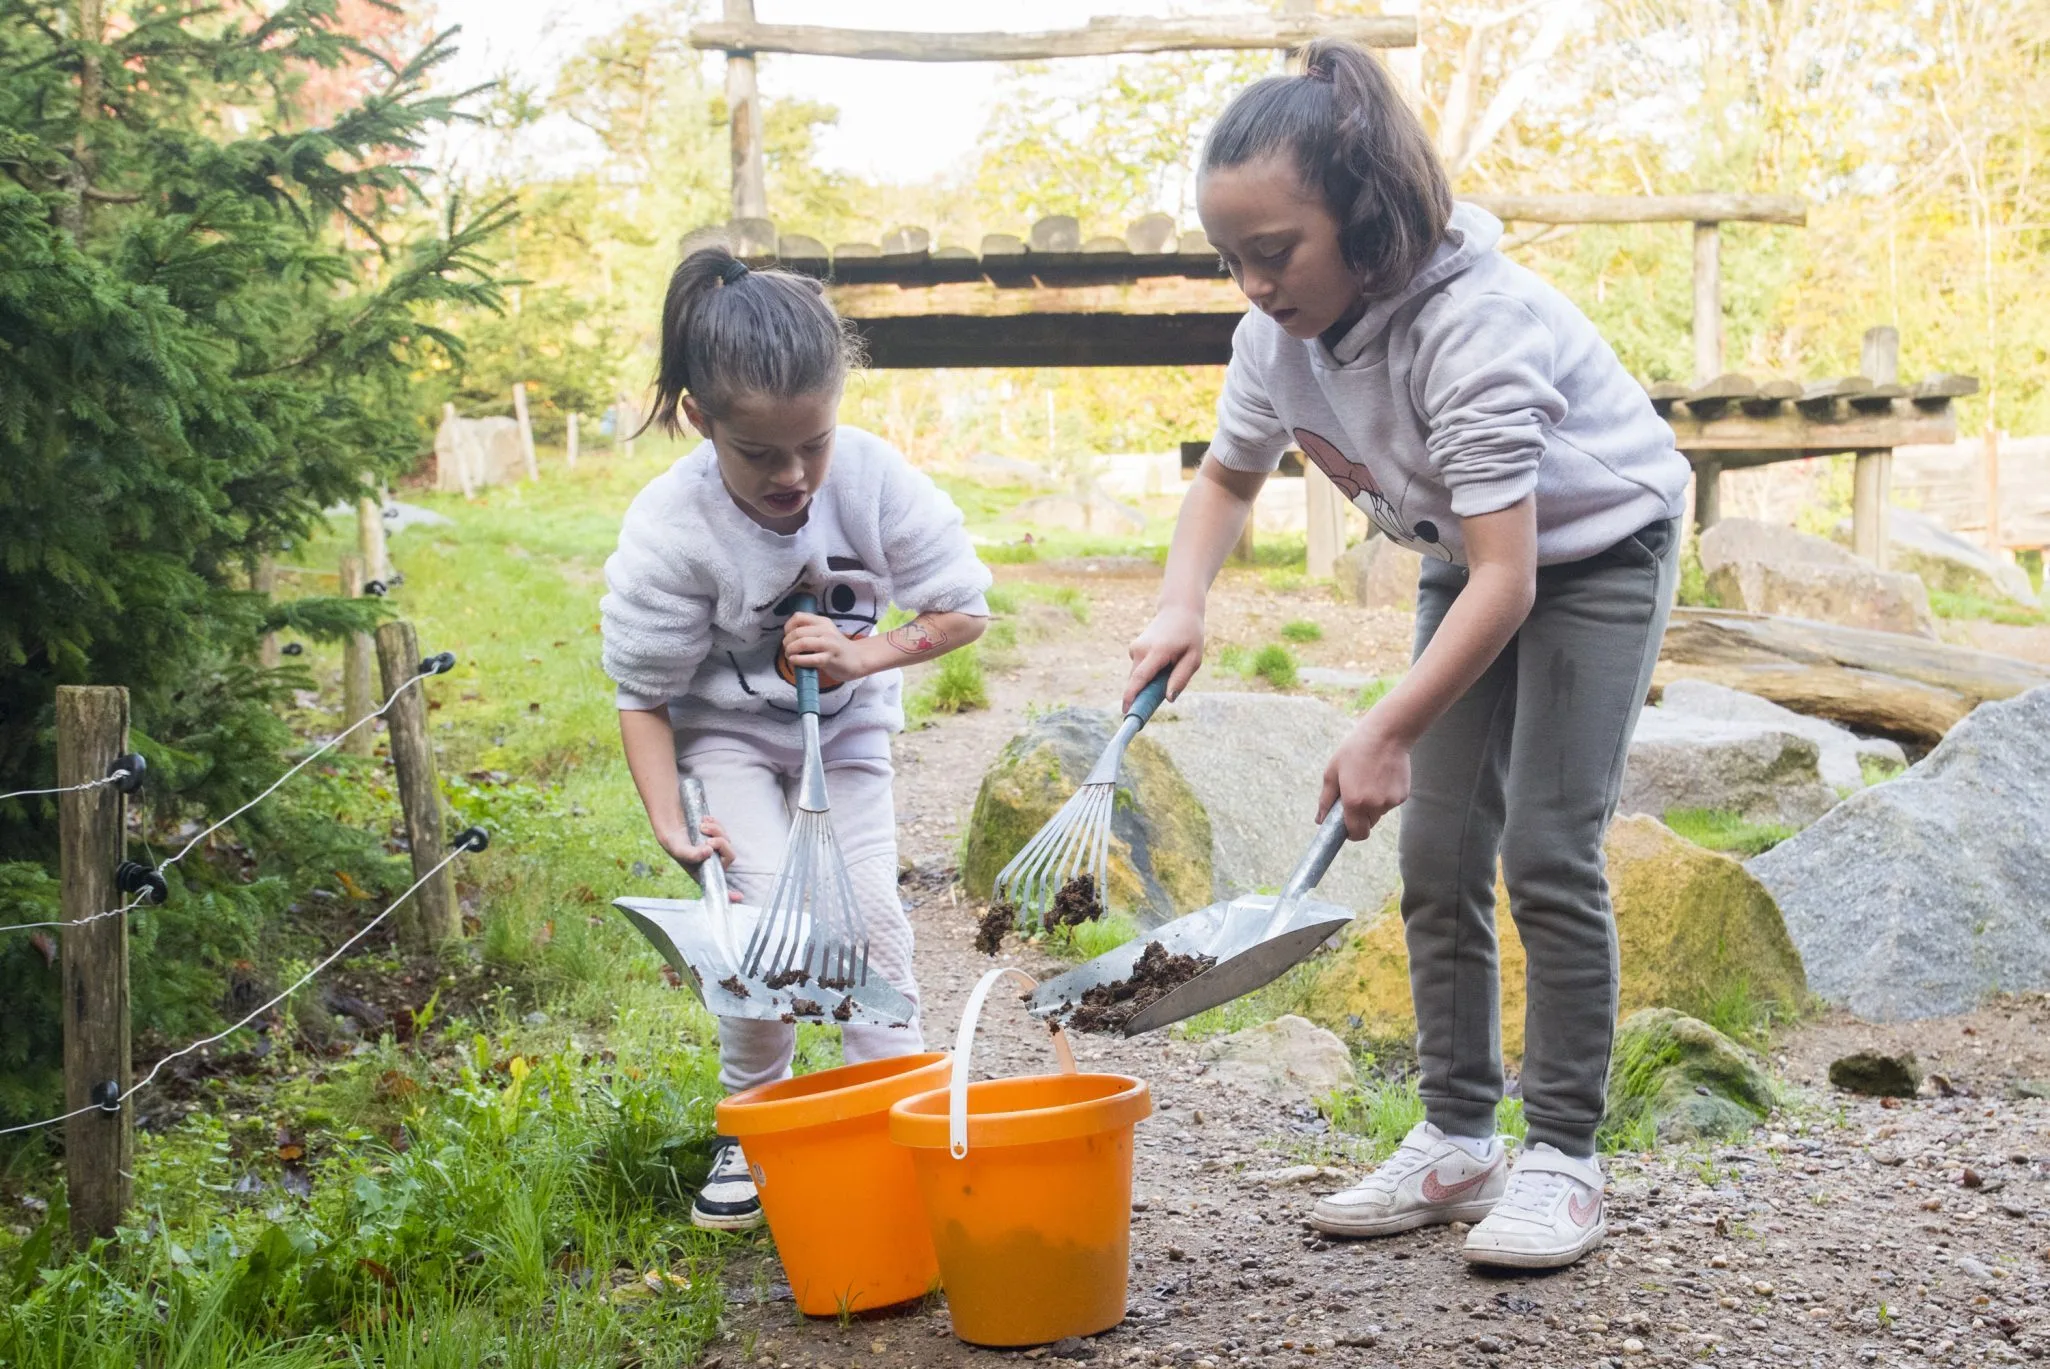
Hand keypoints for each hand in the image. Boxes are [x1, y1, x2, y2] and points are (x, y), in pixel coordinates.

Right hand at [658, 815, 738, 898]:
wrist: (674, 828)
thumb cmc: (675, 844)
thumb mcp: (679, 850)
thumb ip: (692, 854)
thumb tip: (709, 852)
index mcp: (705, 873)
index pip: (719, 886)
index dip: (730, 893)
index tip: (739, 896)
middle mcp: (714, 863)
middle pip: (730, 855)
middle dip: (720, 844)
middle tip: (707, 839)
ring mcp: (717, 850)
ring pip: (727, 840)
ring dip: (715, 830)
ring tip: (701, 826)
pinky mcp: (718, 837)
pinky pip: (723, 830)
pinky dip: (715, 824)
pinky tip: (704, 821)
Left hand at [783, 612, 869, 681]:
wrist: (858, 659)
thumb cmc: (837, 648)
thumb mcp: (825, 633)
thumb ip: (810, 631)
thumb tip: (789, 637)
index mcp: (823, 621)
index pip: (798, 617)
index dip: (788, 626)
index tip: (788, 636)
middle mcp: (826, 630)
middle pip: (797, 632)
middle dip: (787, 642)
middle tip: (787, 650)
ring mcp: (829, 644)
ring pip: (802, 643)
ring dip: (790, 650)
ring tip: (790, 656)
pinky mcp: (830, 658)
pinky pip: (809, 658)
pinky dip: (797, 660)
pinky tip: (795, 661)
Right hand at [1125, 606, 1204, 709]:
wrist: (1179, 610)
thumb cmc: (1190, 635)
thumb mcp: (1194, 658)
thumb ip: (1180, 678)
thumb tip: (1168, 699)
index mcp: (1158, 651)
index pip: (1140, 677)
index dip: (1132, 696)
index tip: (1126, 712)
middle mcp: (1141, 649)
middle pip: (1137, 681)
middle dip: (1143, 695)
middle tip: (1159, 699)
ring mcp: (1135, 648)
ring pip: (1138, 676)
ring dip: (1150, 682)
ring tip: (1171, 667)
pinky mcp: (1134, 649)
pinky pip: (1140, 670)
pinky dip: (1150, 673)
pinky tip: (1164, 661)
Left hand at [1317, 716, 1411, 840]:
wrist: (1387, 734)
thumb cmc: (1355, 750)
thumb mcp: (1332, 772)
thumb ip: (1325, 800)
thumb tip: (1320, 820)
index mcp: (1354, 802)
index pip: (1356, 834)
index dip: (1351, 833)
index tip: (1347, 826)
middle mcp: (1374, 806)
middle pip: (1368, 824)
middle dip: (1361, 817)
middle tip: (1356, 795)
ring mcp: (1390, 801)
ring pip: (1379, 812)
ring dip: (1373, 804)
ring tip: (1370, 778)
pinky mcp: (1403, 795)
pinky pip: (1390, 802)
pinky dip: (1385, 795)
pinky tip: (1382, 776)